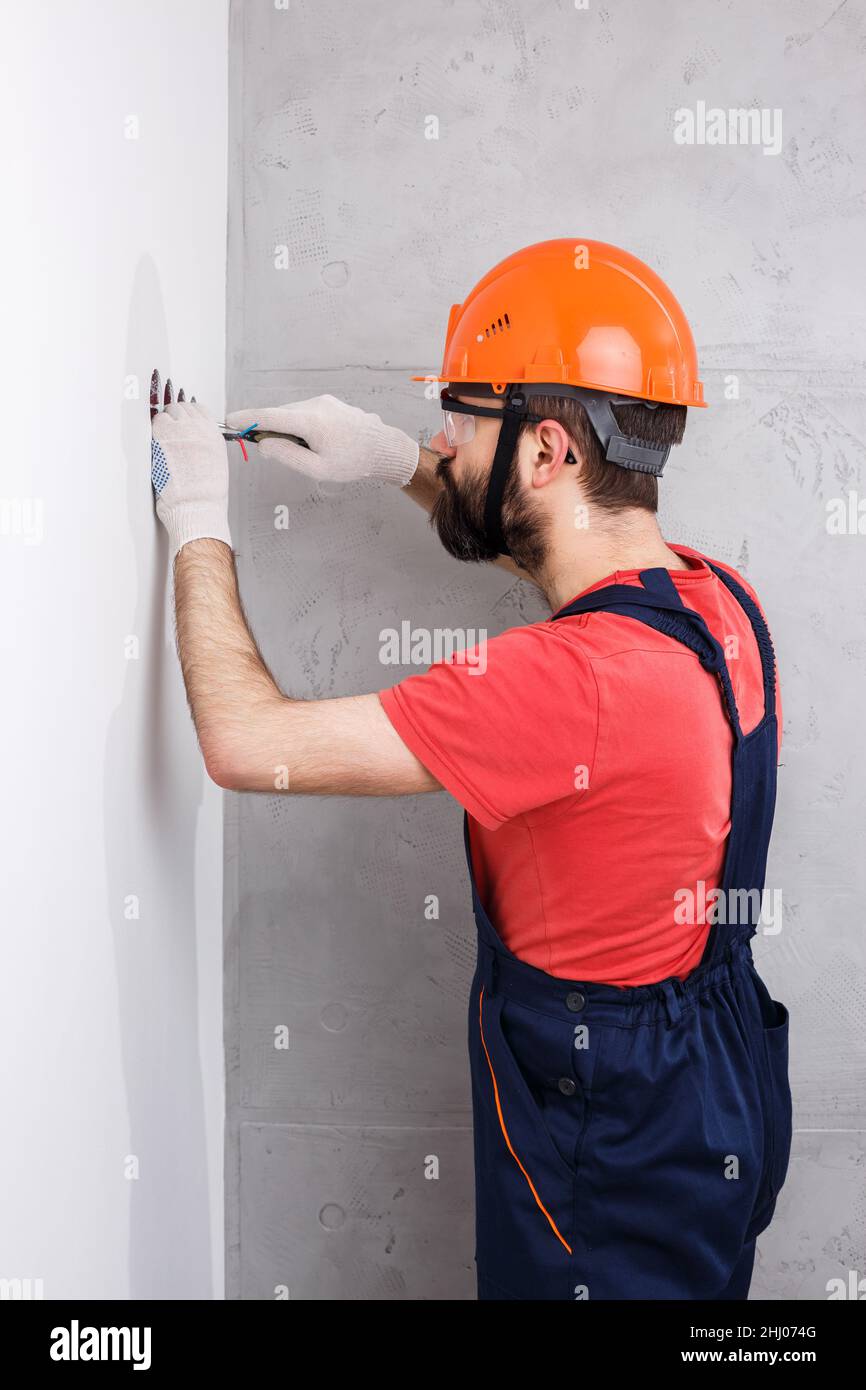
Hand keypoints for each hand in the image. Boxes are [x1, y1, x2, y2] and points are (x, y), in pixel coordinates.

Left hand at [151, 401, 231, 563]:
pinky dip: (154, 430)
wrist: (197, 506)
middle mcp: (199, 430)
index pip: (200, 410)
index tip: (183, 422)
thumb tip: (193, 440)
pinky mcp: (163, 438)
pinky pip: (156, 423)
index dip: (188, 415)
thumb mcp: (215, 463)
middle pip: (182, 407)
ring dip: (163, 422)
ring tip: (162, 438)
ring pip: (168, 412)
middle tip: (169, 429)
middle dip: (174, 416)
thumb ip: (205, 445)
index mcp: (213, 436)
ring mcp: (181, 431)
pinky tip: (156, 444)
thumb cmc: (205, 495)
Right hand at [225, 393, 418, 485]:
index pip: (270, 416)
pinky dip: (298, 425)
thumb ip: (288, 455)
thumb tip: (264, 444)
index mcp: (311, 420)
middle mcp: (315, 404)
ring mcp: (323, 401)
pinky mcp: (329, 403)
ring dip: (286, 429)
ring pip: (292, 413)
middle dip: (268, 429)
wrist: (384, 449)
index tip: (229, 421)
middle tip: (266, 449)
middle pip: (280, 414)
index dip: (247, 419)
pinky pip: (304, 412)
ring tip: (304, 451)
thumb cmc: (353, 462)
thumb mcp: (317, 468)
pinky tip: (312, 442)